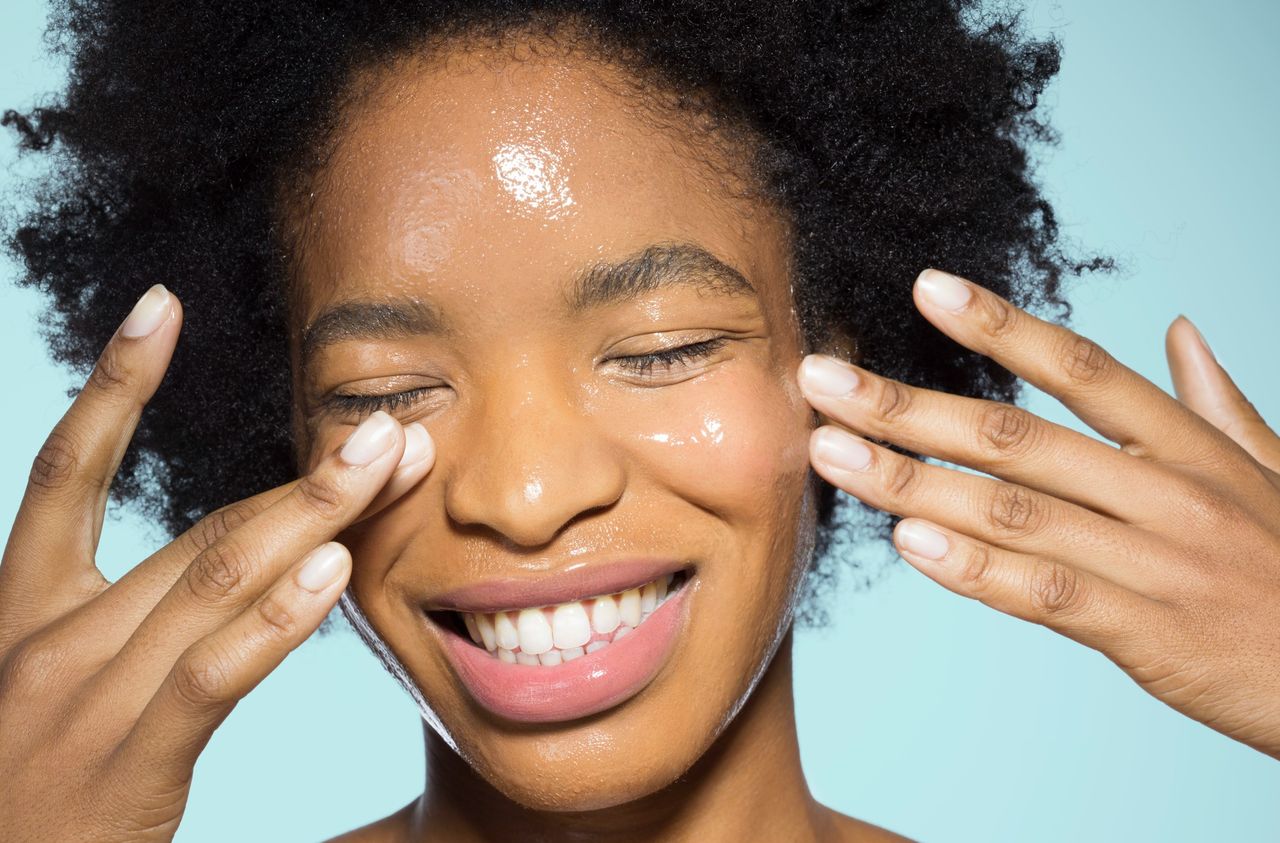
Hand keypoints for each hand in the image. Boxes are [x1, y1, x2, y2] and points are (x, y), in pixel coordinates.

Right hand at [0, 285, 435, 840]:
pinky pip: (213, 672)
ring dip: (316, 512)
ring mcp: (84, 700)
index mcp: (26, 607)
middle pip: (199, 526)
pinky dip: (277, 616)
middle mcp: (51, 638)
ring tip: (389, 460)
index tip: (159, 306)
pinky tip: (334, 567)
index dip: (113, 383)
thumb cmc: (39, 789)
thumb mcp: (67, 685)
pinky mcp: (128, 765)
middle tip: (387, 419)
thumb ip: (141, 620)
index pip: (64, 469)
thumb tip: (251, 558)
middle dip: (305, 472)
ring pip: (217, 578)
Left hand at [797, 269, 1279, 758]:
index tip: (923, 287)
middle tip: (820, 379)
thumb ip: (1217, 400)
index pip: (1080, 366)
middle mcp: (1165, 489)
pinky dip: (973, 568)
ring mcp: (1154, 560)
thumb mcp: (1271, 472)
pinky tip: (908, 543)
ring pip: (1012, 511)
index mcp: (1188, 443)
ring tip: (831, 453)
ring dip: (911, 480)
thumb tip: (1180, 327)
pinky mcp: (1145, 630)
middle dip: (907, 405)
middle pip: (1016, 436)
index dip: (999, 325)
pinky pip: (1044, 592)